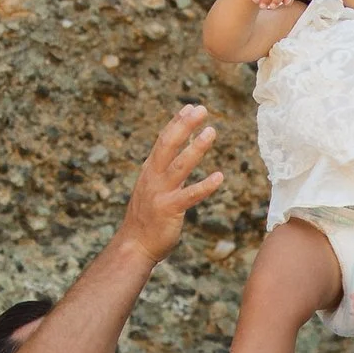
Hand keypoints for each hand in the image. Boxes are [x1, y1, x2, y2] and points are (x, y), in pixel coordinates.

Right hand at [117, 104, 225, 264]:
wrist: (134, 245)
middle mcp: (153, 177)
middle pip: (168, 145)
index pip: (163, 140)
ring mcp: (160, 193)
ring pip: (179, 165)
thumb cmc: (147, 218)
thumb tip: (177, 157)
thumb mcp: (153, 188)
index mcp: (150, 171)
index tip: (190, 107)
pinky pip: (189, 195)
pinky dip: (205, 186)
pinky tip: (219, 177)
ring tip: (211, 132)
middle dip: (184, 125)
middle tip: (201, 109)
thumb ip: (164, 172)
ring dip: (195, 147)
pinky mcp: (169, 209)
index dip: (177, 122)